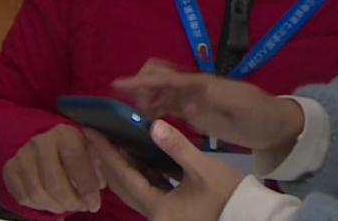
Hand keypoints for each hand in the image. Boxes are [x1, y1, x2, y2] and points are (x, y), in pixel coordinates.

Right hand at [1, 123, 105, 213]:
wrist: (36, 133)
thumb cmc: (67, 142)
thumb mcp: (86, 144)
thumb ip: (95, 163)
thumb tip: (100, 185)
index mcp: (63, 133)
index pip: (76, 164)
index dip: (87, 188)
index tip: (95, 205)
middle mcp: (39, 142)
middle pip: (54, 183)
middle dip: (70, 202)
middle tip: (80, 208)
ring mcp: (21, 155)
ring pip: (37, 192)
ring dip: (55, 206)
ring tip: (67, 206)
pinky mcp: (9, 168)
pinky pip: (22, 196)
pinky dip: (38, 205)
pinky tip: (50, 202)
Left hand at [97, 119, 245, 220]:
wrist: (247, 215)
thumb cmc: (226, 195)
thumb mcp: (202, 169)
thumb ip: (176, 146)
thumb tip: (154, 125)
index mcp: (156, 207)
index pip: (123, 175)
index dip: (105, 151)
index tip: (91, 130)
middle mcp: (153, 214)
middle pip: (122, 184)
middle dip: (107, 159)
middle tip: (96, 133)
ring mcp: (161, 214)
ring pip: (133, 187)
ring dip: (122, 166)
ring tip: (113, 141)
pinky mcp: (171, 209)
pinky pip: (147, 188)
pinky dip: (139, 172)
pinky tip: (139, 155)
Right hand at [113, 60, 303, 152]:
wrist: (273, 125)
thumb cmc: (258, 112)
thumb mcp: (240, 106)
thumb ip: (213, 102)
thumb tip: (185, 106)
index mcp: (201, 83)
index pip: (166, 78)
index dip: (142, 81)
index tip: (118, 84)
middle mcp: (192, 88)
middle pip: (158, 77)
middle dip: (140, 86)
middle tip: (129, 107)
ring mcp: (192, 100)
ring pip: (159, 92)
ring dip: (144, 98)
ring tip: (131, 115)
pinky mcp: (194, 114)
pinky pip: (167, 107)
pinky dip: (153, 110)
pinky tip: (144, 121)